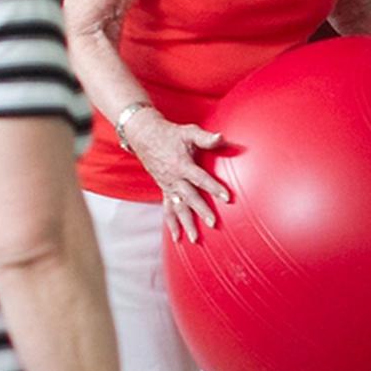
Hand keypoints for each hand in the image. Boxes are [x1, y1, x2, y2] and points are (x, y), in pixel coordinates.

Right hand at [119, 108, 230, 242]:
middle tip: (213, 224)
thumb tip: (221, 137)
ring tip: (194, 239)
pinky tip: (177, 238)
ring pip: (177, 207)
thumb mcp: (189, 132)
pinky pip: (167, 209)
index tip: (227, 197)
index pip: (200, 178)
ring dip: (186, 223)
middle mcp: (174, 178)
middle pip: (189, 197)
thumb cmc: (170, 133)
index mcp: (182, 164)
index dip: (214, 187)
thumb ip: (206, 138)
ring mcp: (167, 186)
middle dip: (201, 211)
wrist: (144, 135)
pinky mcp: (164, 189)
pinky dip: (171, 223)